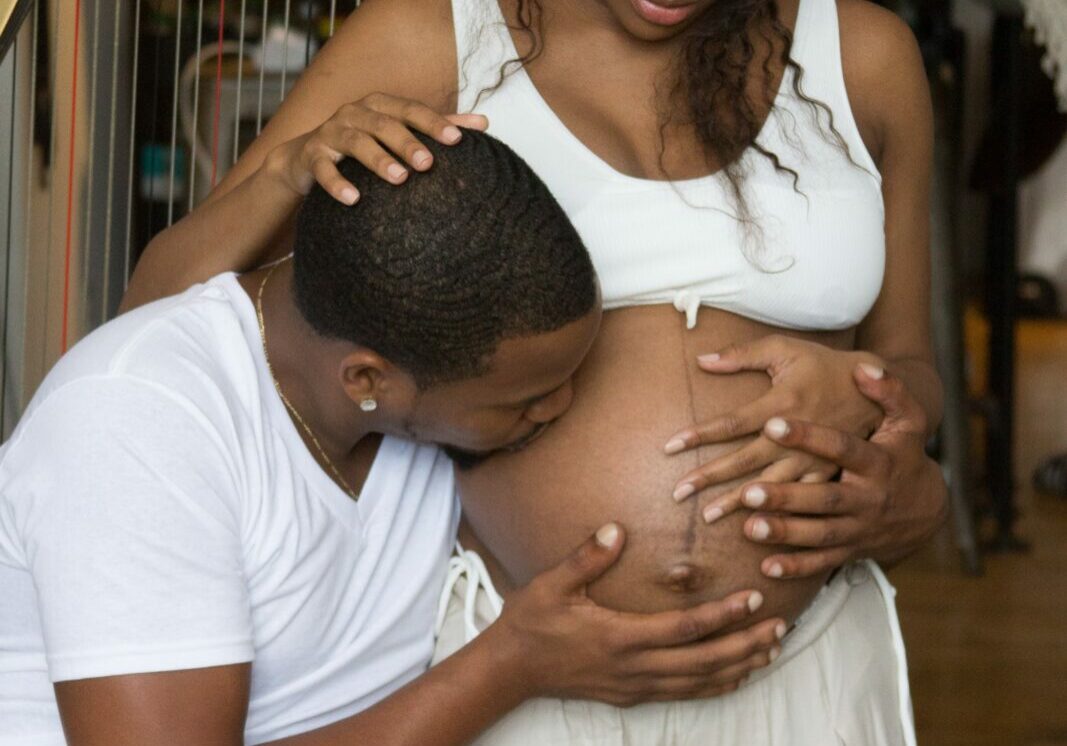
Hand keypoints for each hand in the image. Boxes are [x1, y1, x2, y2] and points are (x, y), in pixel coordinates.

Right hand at [263, 92, 488, 204]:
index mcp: (379, 106)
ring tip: (399, 178)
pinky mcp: (311, 155)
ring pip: (355, 142)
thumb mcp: (397, 132)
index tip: (458, 139)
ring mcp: (330, 132)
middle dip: (407, 142)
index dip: (433, 122)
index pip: (410, 110)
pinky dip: (337, 182)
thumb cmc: (363, 144)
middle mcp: (354, 113)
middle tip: (429, 164)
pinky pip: (323, 168)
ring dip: (377, 160)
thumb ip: (436, 127)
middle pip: (384, 124)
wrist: (305, 157)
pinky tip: (354, 199)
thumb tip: (484, 122)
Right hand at [491, 523, 786, 706]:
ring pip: (699, 682)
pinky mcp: (633, 694)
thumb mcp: (552, 584)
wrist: (512, 669)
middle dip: (745, 644)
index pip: (685, 628)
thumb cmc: (532, 622)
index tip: (753, 599)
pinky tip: (735, 675)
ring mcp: (635, 685)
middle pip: (704, 661)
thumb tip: (617, 530)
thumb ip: (587, 558)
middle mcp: (634, 667)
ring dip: (738, 667)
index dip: (724, 615)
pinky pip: (684, 693)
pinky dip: (716, 685)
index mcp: (620, 637)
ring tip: (770, 650)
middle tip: (780, 626)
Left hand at [666, 335, 887, 520]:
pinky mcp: (826, 477)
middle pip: (745, 460)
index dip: (700, 434)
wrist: (877, 394)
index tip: (669, 446)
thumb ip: (743, 354)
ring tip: (708, 517)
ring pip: (770, 487)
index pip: (732, 423)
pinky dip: (781, 518)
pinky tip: (757, 533)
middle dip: (710, 477)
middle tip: (678, 493)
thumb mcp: (786, 349)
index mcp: (783, 404)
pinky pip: (800, 503)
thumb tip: (701, 359)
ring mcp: (812, 461)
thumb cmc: (825, 366)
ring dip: (739, 503)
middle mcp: (795, 437)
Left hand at [734, 365, 947, 578]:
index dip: (810, 436)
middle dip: (788, 497)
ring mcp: (860, 528)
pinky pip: (823, 561)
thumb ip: (890, 392)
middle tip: (748, 491)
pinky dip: (796, 566)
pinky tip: (767, 566)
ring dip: (785, 532)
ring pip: (820, 533)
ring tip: (747, 527)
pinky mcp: (852, 550)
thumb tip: (866, 366)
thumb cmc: (903, 453)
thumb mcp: (907, 420)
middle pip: (825, 498)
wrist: (928, 507)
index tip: (772, 423)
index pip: (842, 447)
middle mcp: (869, 497)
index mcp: (877, 461)